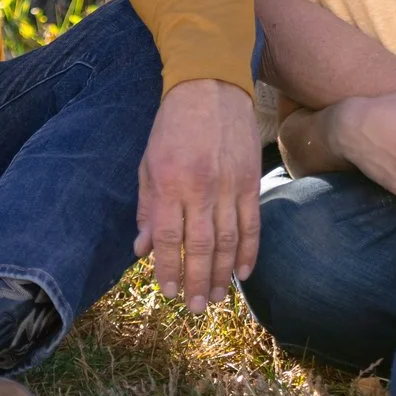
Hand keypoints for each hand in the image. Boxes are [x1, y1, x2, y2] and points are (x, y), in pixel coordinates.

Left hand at [134, 78, 260, 311]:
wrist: (210, 88)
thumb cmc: (172, 126)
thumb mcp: (148, 163)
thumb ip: (148, 207)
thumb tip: (143, 248)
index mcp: (169, 184)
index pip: (168, 238)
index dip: (168, 268)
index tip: (170, 292)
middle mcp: (200, 189)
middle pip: (201, 246)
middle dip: (198, 281)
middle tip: (196, 308)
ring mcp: (229, 186)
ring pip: (228, 240)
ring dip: (223, 273)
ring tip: (218, 298)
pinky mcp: (250, 181)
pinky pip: (252, 224)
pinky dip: (249, 251)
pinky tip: (244, 273)